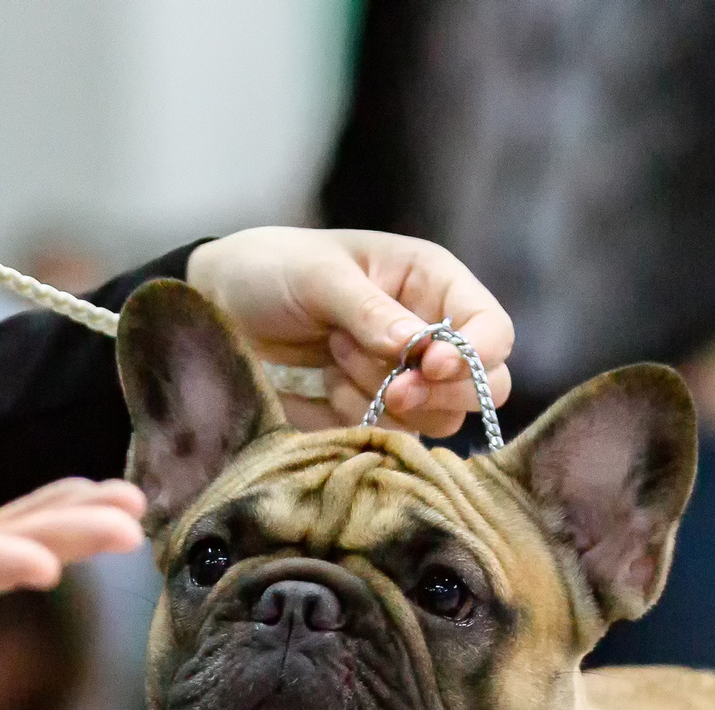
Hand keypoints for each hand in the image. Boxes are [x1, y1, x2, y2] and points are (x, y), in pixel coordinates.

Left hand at [186, 228, 514, 434]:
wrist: (220, 311)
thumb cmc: (272, 270)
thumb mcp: (317, 276)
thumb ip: (369, 309)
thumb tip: (417, 345)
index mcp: (434, 283)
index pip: (494, 331)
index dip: (475, 356)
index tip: (429, 367)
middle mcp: (434, 333)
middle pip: (484, 388)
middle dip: (436, 392)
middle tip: (389, 387)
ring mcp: (410, 378)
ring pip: (437, 418)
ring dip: (383, 398)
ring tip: (334, 354)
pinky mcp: (380, 415)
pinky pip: (393, 435)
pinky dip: (358, 416)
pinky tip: (326, 382)